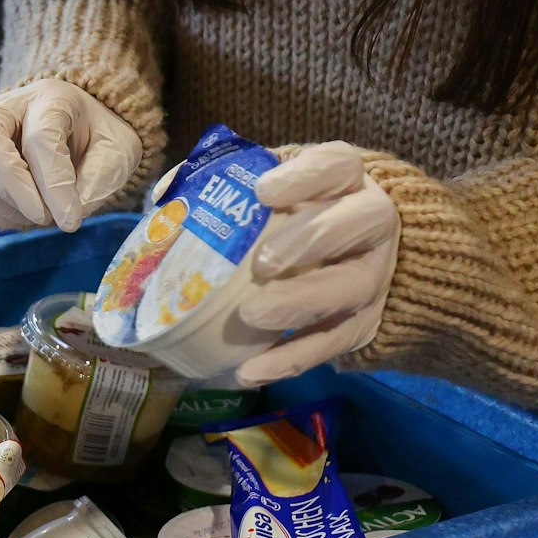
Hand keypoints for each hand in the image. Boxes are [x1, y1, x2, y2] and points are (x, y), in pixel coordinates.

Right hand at [0, 78, 141, 232]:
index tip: (70, 219)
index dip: (54, 183)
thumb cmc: (95, 139)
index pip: (40, 137)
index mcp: (48, 98)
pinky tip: (19, 215)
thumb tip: (68, 213)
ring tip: (41, 213)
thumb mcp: (118, 150)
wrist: (74, 132)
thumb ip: (101, 178)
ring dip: (7, 210)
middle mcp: (0, 111)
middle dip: (13, 190)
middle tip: (44, 217)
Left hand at [233, 142, 400, 386]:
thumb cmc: (298, 215)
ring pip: (348, 288)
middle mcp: (372, 224)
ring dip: (299, 304)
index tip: (264, 191)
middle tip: (263, 262)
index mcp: (347, 180)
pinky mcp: (363, 324)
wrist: (357, 258)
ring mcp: (371, 276)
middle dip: (310, 240)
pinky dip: (289, 360)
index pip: (338, 165)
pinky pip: (330, 345)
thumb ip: (225, 185)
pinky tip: (248, 371)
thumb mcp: (272, 188)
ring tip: (251, 315)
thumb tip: (165, 195)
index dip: (306, 176)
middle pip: (359, 223)